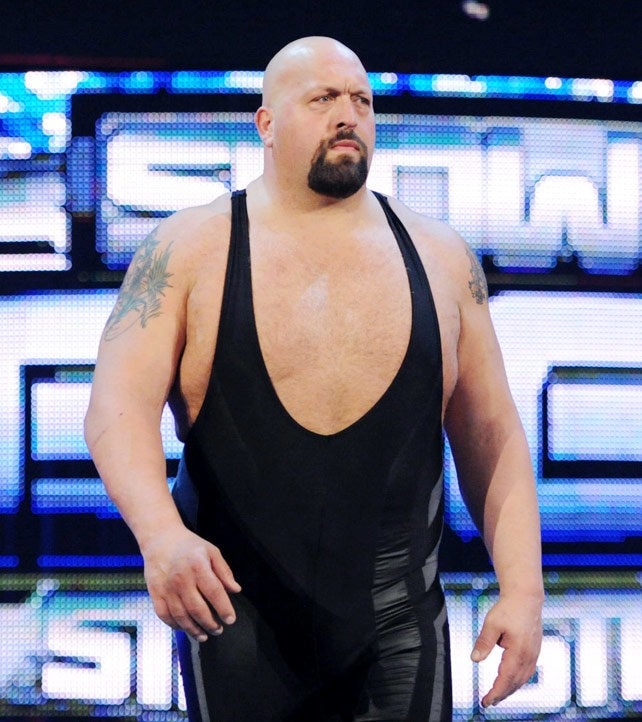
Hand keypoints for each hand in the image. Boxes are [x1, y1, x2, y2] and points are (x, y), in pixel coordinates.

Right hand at [141, 525, 241, 641]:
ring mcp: (166, 588)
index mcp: (198, 566)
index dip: (224, 608)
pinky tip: (185, 628)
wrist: (160, 539)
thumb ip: (224, 571)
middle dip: (210, 623)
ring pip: (181, 616)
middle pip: (197, 608)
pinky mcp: (154, 593)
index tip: (231, 620)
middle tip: (218, 630)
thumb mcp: (211, 551)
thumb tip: (235, 590)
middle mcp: (181, 578)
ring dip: (194, 630)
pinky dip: (175, 626)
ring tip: (204, 635)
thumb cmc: (189, 545)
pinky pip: (165, 615)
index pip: (214, 592)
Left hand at [471, 592, 542, 707]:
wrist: (526, 598)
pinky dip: (517, 681)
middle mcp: (529, 656)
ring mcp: (534, 654)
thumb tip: (475, 659)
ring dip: (510, 689)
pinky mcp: (534, 651)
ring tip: (497, 695)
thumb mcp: (491, 623)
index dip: (496, 693)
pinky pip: (527, 672)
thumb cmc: (508, 609)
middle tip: (488, 702)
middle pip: (515, 683)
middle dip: (502, 694)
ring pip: (522, 679)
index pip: (506, 679)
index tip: (485, 702)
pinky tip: (511, 682)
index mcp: (518, 651)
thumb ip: (484, 642)